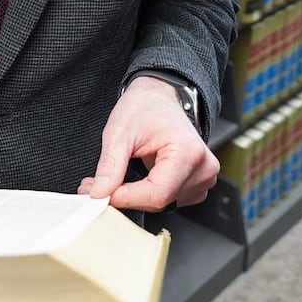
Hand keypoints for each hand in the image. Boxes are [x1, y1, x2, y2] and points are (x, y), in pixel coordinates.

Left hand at [79, 76, 218, 210]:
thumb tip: (100, 193)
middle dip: (126, 196)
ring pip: (164, 203)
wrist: (161, 97)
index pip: (157, 194)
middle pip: (160, 201)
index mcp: (188, 152)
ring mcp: (204, 177)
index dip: (125, 197)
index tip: (100, 194)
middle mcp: (202, 167)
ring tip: (119, 175)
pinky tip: (141, 177)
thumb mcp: (119, 132)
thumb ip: (110, 165)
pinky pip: (171, 200)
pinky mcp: (198, 183)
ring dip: (136, 196)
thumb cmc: (145, 107)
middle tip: (98, 185)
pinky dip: (149, 194)